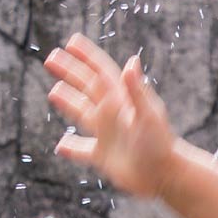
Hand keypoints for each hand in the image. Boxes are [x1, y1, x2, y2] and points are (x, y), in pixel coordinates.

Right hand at [45, 33, 180, 197]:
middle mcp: (113, 115)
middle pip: (87, 88)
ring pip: (82, 114)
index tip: (72, 41)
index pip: (101, 73)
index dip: (87, 56)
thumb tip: (131, 62)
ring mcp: (107, 135)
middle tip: (51, 58)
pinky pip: (82, 150)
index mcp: (122, 101)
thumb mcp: (148, 115)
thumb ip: (137, 90)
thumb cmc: (161, 144)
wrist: (166, 176)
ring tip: (53, 91)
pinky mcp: (103, 157)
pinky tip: (60, 145)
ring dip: (68, 102)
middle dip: (70, 72)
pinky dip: (71, 148)